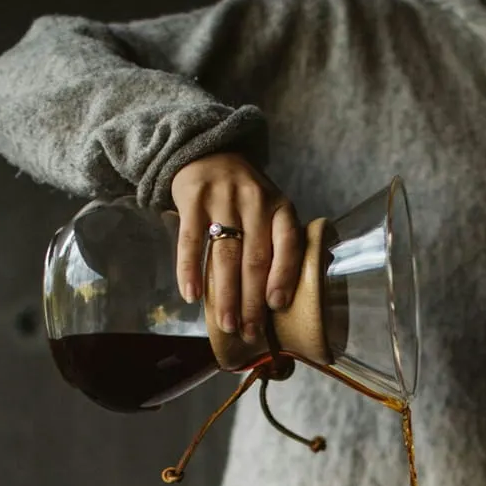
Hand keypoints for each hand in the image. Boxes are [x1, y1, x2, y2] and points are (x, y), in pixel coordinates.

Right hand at [170, 152, 301, 342]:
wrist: (208, 152)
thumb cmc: (246, 195)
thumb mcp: (273, 208)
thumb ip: (282, 243)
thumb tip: (295, 293)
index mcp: (280, 207)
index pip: (287, 244)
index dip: (284, 276)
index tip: (277, 306)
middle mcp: (255, 202)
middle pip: (254, 259)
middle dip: (253, 300)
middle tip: (249, 332)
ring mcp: (222, 200)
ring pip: (225, 255)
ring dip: (225, 294)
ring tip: (227, 324)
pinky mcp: (192, 201)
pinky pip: (190, 241)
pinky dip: (190, 270)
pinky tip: (191, 296)